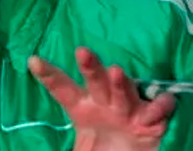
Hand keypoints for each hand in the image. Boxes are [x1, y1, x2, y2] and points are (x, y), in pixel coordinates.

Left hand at [28, 47, 175, 150]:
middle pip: (95, 81)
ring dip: (120, 82)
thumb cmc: (102, 146)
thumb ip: (70, 147)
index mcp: (82, 107)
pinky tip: (155, 109)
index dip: (49, 75)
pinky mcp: (154, 119)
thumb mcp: (80, 150)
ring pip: (124, 90)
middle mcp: (104, 102)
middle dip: (90, 67)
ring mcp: (129, 108)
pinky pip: (159, 108)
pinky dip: (159, 107)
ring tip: (115, 72)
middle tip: (82, 52)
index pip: (62, 89)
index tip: (32, 61)